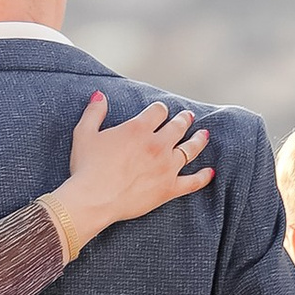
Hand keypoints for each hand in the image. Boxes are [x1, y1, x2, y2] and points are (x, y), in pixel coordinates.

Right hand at [47, 94, 212, 254]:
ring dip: (199, 140)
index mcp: (138, 129)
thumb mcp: (84, 133)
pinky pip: (193, 182)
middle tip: (188, 117)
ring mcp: (166, 167)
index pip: (158, 111)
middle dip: (184, 120)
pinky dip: (203, 176)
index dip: (159, 109)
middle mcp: (157, 145)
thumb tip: (99, 95)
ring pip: (190, 149)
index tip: (159, 111)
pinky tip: (210, 172)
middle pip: (178, 126)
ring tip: (204, 134)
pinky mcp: (169, 189)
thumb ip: (94, 112)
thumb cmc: (87, 167)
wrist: (94, 199)